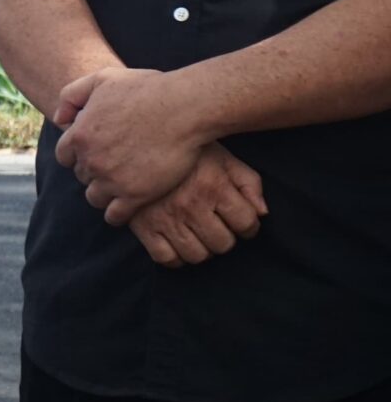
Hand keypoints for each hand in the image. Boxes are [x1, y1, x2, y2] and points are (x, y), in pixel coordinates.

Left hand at [55, 68, 204, 211]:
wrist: (185, 107)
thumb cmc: (148, 89)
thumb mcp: (103, 79)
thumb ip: (72, 95)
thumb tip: (59, 119)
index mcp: (79, 135)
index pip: (65, 156)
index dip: (80, 154)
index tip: (97, 152)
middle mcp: (91, 160)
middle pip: (82, 176)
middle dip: (94, 171)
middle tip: (115, 166)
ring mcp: (111, 180)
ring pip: (94, 198)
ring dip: (104, 194)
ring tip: (121, 186)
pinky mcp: (135, 196)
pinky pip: (114, 216)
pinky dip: (118, 213)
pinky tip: (129, 205)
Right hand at [126, 144, 265, 265]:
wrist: (138, 142)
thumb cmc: (186, 152)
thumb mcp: (223, 158)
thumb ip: (248, 182)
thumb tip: (262, 213)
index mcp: (213, 186)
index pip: (246, 223)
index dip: (249, 226)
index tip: (241, 222)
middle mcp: (191, 206)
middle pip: (222, 244)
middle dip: (225, 238)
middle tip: (217, 227)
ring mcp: (166, 219)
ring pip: (196, 255)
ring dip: (202, 250)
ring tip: (198, 236)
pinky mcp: (143, 227)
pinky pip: (165, 258)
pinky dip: (175, 257)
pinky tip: (177, 243)